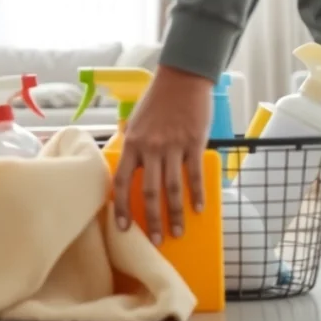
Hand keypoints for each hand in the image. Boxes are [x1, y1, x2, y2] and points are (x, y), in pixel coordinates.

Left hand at [116, 65, 212, 244]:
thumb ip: (132, 144)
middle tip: (156, 241)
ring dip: (176, 214)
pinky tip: (199, 209)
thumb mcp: (135, 121)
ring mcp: (173, 146)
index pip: (121, 182)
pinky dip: (197, 194)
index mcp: (131, 143)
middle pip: (149, 192)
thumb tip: (127, 166)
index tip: (123, 228)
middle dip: (152, 220)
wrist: (181, 79)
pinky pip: (194, 174)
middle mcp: (150, 148)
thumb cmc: (156, 100)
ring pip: (172, 188)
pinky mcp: (194, 143)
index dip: (121, 207)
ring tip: (178, 233)